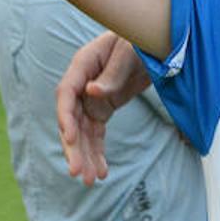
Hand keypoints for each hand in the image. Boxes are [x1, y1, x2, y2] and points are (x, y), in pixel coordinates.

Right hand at [56, 31, 152, 184]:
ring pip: (82, 132)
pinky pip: (96, 134)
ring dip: (85, 156)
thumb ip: (112, 74)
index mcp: (83, 64)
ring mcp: (91, 98)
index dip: (65, 116)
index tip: (71, 138)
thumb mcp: (130, 52)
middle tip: (78, 172)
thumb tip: (91, 92)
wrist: (154, 41)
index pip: (66, 93)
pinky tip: (102, 172)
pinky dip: (97, 152)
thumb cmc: (139, 40)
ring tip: (90, 181)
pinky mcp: (103, 108)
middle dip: (74, 147)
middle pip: (71, 119)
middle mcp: (82, 84)